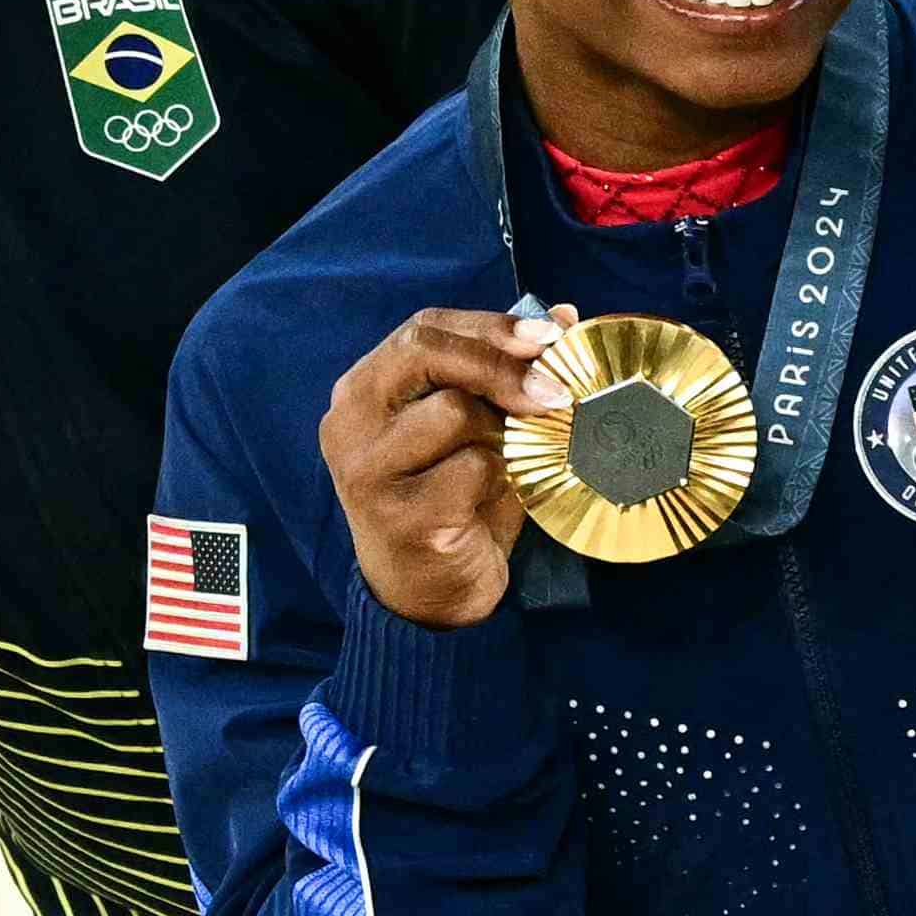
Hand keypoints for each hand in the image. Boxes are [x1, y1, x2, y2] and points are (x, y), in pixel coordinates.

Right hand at [318, 304, 580, 630]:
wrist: (431, 601)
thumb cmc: (455, 503)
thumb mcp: (478, 429)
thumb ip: (506, 374)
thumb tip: (566, 314)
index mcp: (364, 391)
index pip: (423, 328)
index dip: (489, 325)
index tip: (549, 333)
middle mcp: (349, 422)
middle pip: (427, 353)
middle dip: (500, 364)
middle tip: (556, 389)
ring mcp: (366, 469)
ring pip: (454, 411)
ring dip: (500, 435)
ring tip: (504, 467)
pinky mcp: (396, 514)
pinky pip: (473, 468)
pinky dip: (499, 481)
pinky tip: (487, 504)